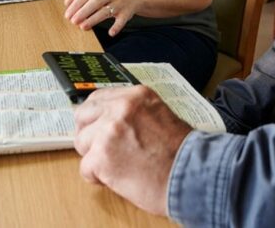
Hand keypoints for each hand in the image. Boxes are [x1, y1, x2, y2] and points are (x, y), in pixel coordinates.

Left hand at [63, 0, 141, 35]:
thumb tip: (67, 3)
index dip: (76, 5)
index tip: (68, 14)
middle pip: (95, 2)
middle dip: (83, 12)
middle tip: (73, 21)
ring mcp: (119, 2)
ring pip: (106, 11)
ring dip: (94, 19)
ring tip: (83, 26)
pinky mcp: (127, 12)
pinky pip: (121, 20)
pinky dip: (116, 27)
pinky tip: (111, 33)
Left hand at [74, 85, 191, 215]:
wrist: (192, 175)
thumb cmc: (181, 153)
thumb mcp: (159, 116)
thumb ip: (133, 113)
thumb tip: (109, 121)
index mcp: (136, 96)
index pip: (98, 98)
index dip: (96, 117)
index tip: (98, 128)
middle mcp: (121, 107)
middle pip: (83, 116)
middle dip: (90, 134)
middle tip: (103, 149)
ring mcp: (109, 130)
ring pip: (82, 142)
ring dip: (95, 157)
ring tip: (118, 165)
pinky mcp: (102, 156)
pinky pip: (85, 168)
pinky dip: (98, 178)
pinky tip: (118, 178)